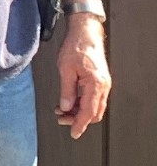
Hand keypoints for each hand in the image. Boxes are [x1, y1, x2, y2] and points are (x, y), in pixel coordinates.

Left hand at [57, 15, 110, 136]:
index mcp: (96, 84)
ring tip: (61, 110)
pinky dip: (82, 103)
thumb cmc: (76, 47)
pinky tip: (69, 101)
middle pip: (93, 113)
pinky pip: (93, 98)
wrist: (85, 33)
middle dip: (78, 119)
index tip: (73, 133)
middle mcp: (103, 86)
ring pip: (94, 106)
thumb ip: (66, 91)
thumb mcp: (66, 69)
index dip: (80, 124)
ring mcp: (103, 84)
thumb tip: (66, 107)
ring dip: (79, 111)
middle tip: (61, 119)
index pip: (89, 112)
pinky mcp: (100, 80)